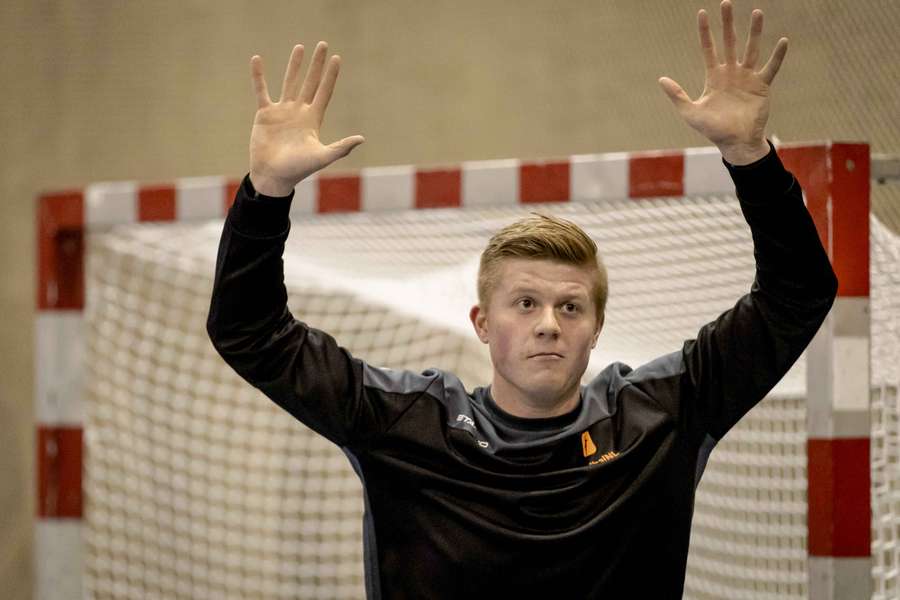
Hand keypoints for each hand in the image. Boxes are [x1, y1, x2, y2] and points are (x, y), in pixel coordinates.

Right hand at [249, 42, 364, 196]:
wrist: (273, 176)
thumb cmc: (298, 170)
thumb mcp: (321, 157)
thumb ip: (340, 148)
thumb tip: (361, 139)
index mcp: (313, 119)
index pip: (324, 91)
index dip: (331, 75)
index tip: (337, 58)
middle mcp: (299, 111)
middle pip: (310, 81)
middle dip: (316, 64)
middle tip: (323, 45)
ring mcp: (282, 111)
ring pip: (289, 82)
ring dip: (295, 65)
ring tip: (300, 47)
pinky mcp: (265, 114)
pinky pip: (261, 90)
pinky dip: (259, 76)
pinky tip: (257, 60)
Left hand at [658, 1, 787, 164]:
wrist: (735, 143)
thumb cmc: (713, 129)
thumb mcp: (690, 113)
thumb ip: (677, 95)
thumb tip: (661, 79)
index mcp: (714, 77)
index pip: (708, 48)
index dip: (705, 32)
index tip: (702, 12)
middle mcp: (731, 73)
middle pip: (729, 42)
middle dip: (727, 23)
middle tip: (726, 3)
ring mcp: (747, 78)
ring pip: (751, 49)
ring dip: (754, 32)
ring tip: (757, 12)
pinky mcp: (762, 86)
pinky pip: (771, 68)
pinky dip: (777, 55)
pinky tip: (782, 41)